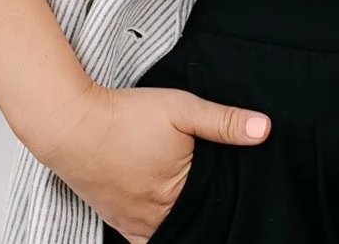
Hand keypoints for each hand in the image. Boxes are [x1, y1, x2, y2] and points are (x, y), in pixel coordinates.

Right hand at [34, 78, 270, 242]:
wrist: (73, 126)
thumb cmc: (126, 116)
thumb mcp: (181, 108)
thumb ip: (223, 121)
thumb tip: (265, 130)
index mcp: (178, 196)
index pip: (216, 207)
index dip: (228, 195)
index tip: (236, 185)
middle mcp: (157, 219)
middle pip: (194, 220)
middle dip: (207, 208)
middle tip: (211, 188)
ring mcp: (135, 225)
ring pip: (171, 231)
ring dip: (184, 218)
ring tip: (192, 198)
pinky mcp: (117, 222)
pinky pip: (146, 240)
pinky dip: (160, 231)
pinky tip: (168, 215)